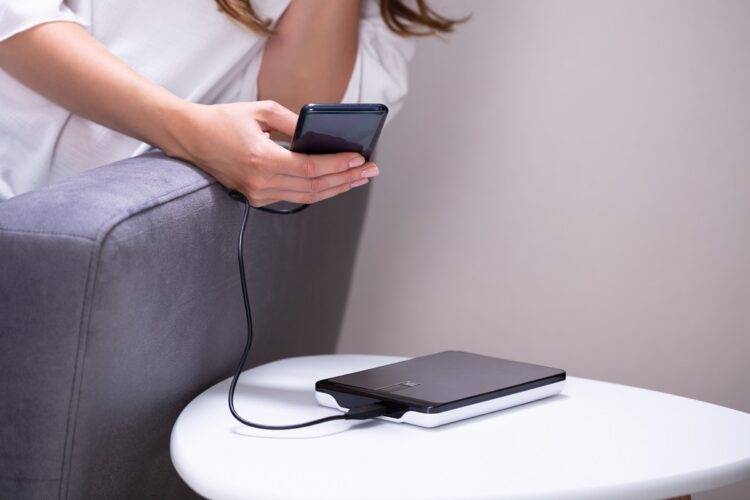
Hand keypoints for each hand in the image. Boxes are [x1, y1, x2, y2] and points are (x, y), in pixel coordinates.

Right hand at [165, 100, 377, 205]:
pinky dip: (317, 190)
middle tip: (370, 171)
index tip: (360, 159)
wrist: (190, 137)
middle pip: (314, 188)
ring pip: (307, 197)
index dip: (338, 165)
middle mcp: (260, 183)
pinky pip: (294, 197)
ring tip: (358, 178)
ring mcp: (257, 194)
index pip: (311, 169)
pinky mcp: (256, 197)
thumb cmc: (222, 121)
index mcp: (261, 160)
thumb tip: (321, 134)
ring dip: (336, 188)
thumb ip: (294, 123)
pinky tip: (333, 182)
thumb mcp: (262, 111)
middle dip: (346, 179)